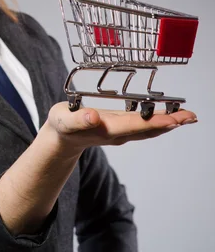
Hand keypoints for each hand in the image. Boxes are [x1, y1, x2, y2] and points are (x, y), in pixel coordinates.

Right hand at [46, 102, 196, 158]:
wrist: (62, 138)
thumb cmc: (62, 126)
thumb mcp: (64, 119)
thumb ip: (77, 119)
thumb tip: (93, 117)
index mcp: (106, 129)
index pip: (135, 125)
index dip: (154, 123)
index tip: (173, 120)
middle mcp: (118, 133)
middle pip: (148, 129)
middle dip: (170, 123)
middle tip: (191, 117)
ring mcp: (121, 133)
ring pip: (149, 129)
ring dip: (169, 123)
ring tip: (188, 117)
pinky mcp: (122, 128)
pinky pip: (145, 126)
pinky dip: (160, 121)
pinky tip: (171, 117)